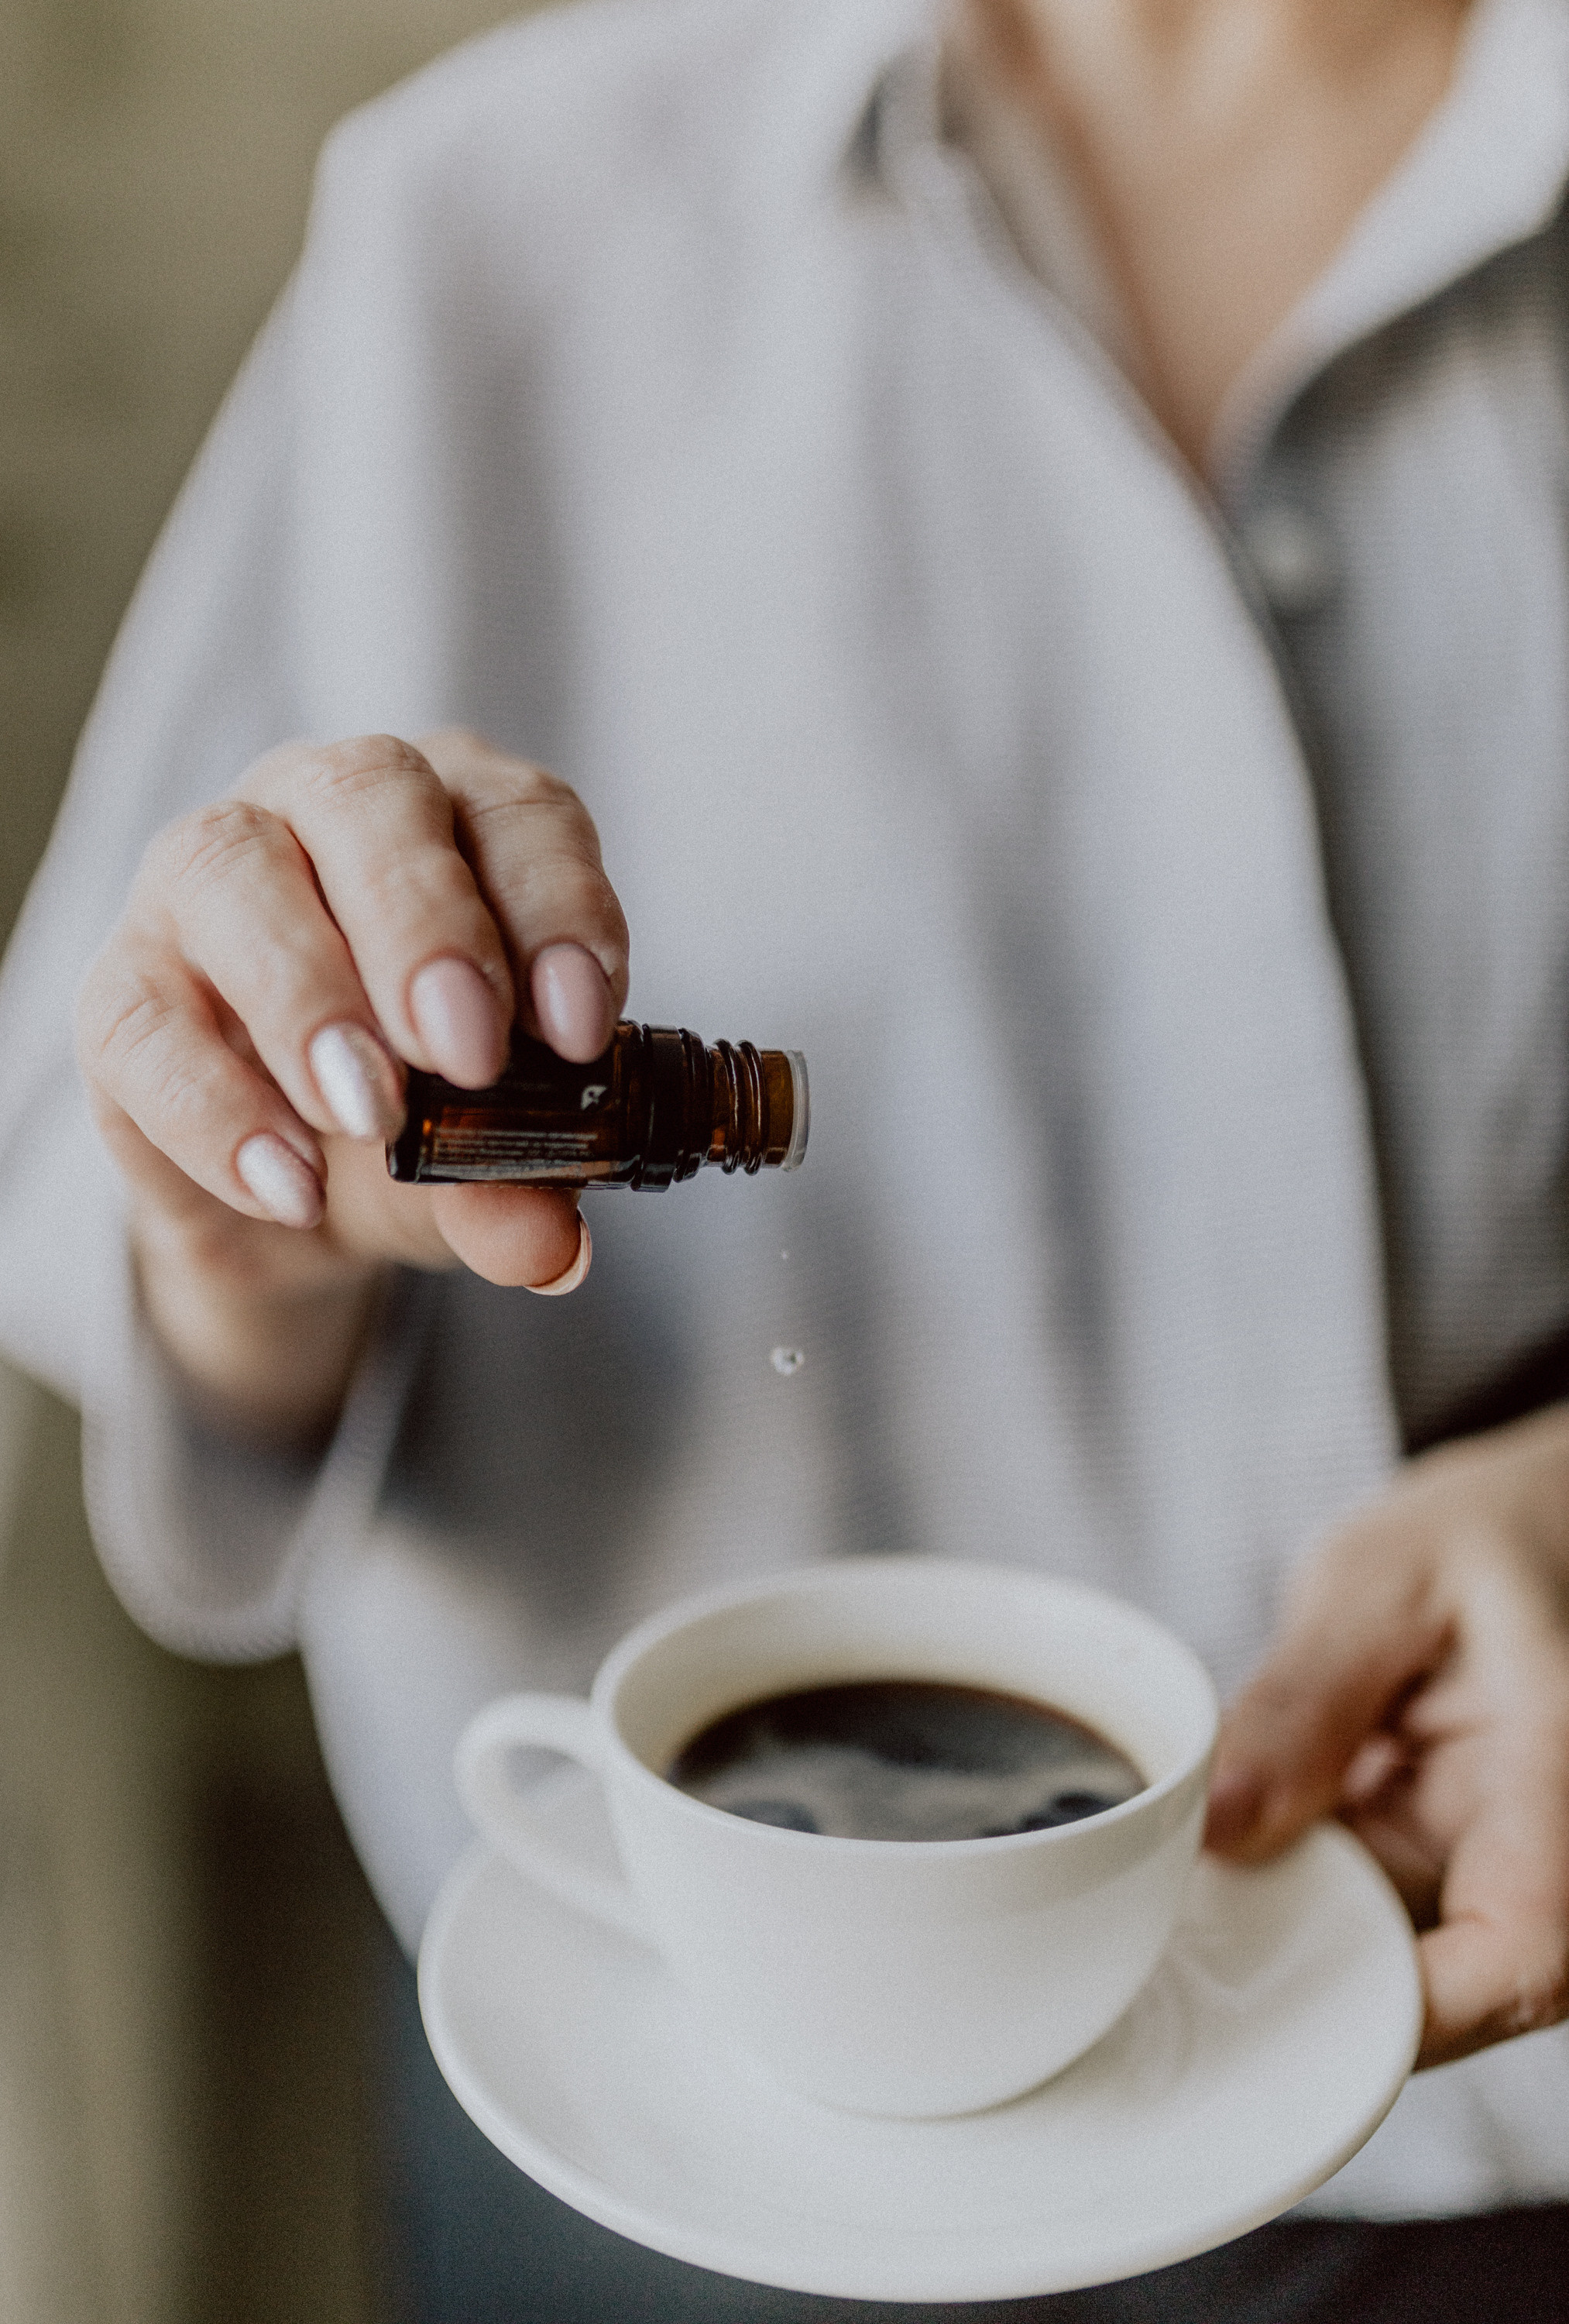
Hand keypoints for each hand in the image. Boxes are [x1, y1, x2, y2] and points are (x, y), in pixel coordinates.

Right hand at [76, 730, 628, 1439]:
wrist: (302, 1202)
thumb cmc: (423, 1122)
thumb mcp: (489, 1165)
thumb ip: (522, 1188)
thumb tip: (547, 1245)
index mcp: (459, 819)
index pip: (518, 814)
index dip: (556, 908)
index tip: (579, 1026)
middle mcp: (326, 809)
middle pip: (368, 798)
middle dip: (426, 926)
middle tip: (470, 1053)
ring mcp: (202, 881)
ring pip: (231, 868)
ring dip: (309, 996)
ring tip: (371, 1116)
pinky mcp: (120, 984)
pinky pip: (142, 1016)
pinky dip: (215, 1107)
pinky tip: (287, 1185)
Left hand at [1206, 1404, 1568, 2066]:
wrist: (1526, 1533)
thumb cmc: (1473, 1540)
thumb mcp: (1377, 1582)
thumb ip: (1305, 1702)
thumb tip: (1219, 1827)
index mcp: (1557, 1778)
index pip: (1521, 1957)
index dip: (1406, 2008)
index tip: (1266, 1985)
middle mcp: (1541, 1849)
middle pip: (1449, 1990)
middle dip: (1312, 1980)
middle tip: (1174, 1940)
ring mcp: (1487, 1870)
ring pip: (1394, 1963)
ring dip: (1291, 1936)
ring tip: (1180, 1886)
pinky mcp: (1438, 1869)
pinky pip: (1366, 1916)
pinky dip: (1293, 1894)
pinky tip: (1222, 1854)